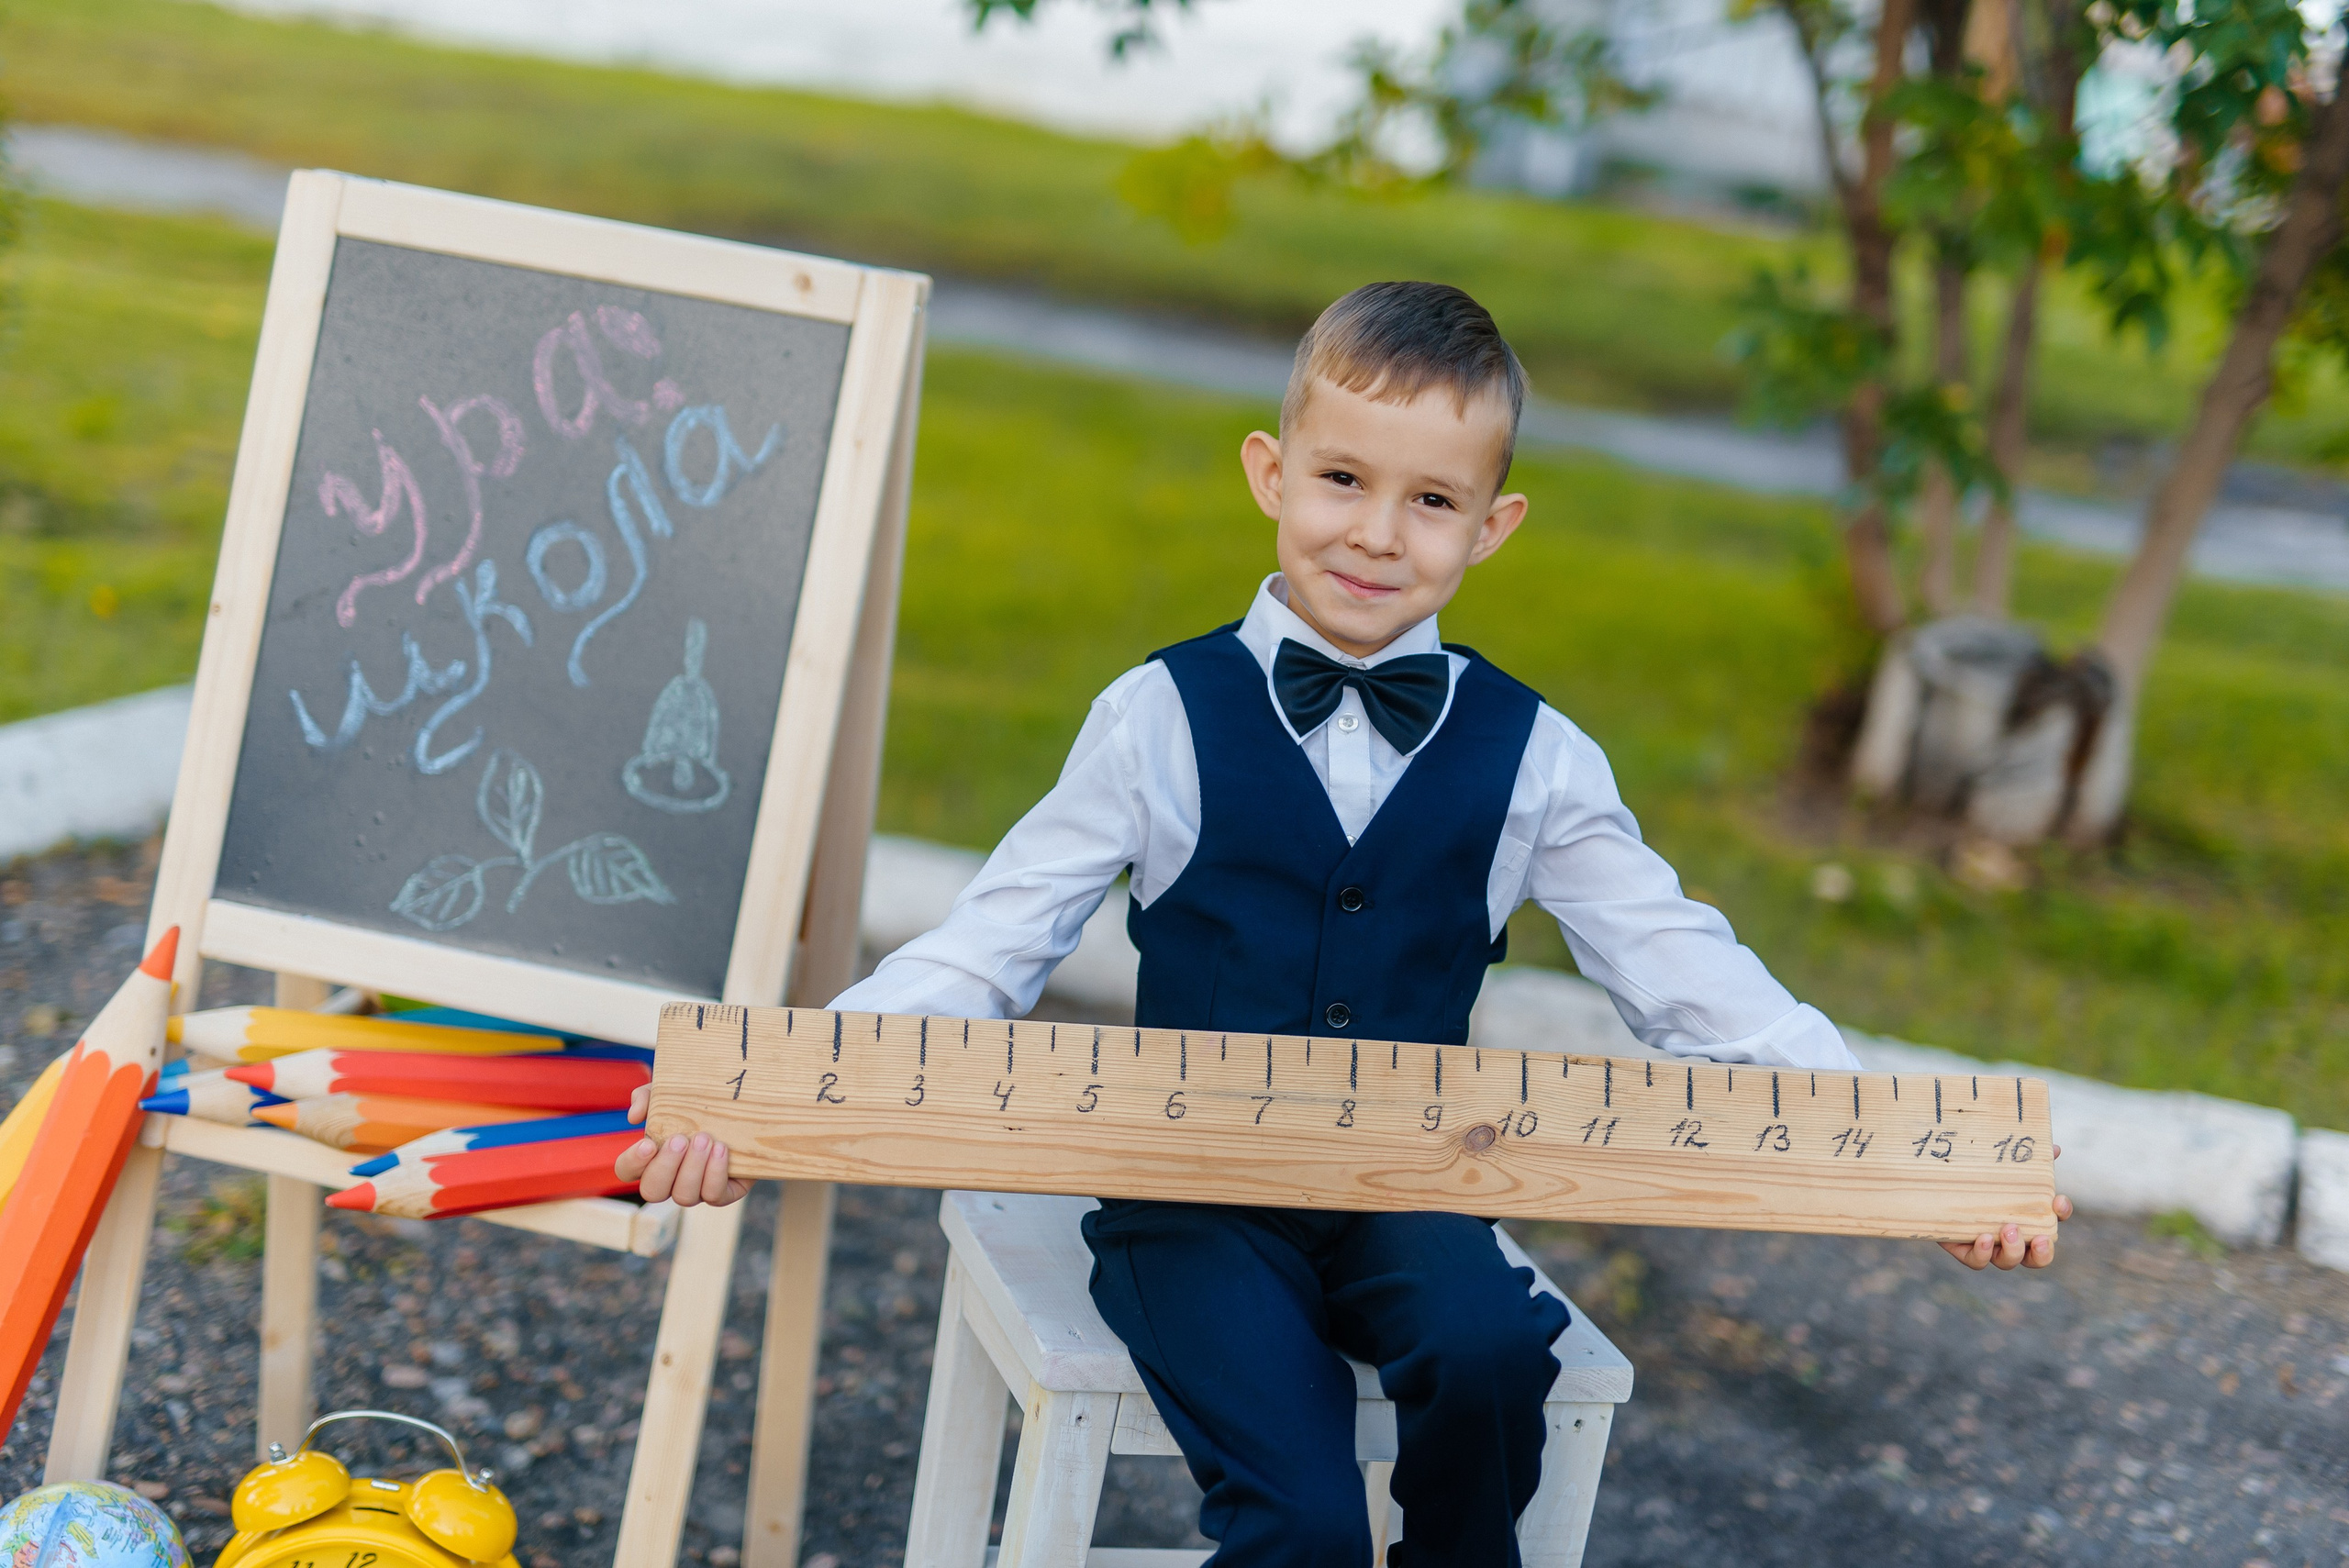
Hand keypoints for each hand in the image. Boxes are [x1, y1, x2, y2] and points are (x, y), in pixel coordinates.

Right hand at [615, 1082, 750, 1206]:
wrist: (742, 1109)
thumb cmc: (698, 1102)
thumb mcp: (670, 1092)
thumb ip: (647, 1097)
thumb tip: (634, 1117)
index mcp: (650, 1158)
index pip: (627, 1170)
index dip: (633, 1162)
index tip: (648, 1144)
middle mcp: (669, 1180)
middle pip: (652, 1192)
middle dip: (666, 1167)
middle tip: (680, 1139)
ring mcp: (695, 1190)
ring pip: (684, 1197)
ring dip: (693, 1168)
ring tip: (705, 1139)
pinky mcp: (722, 1192)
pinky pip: (714, 1196)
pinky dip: (715, 1174)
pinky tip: (721, 1149)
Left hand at [1941, 1144, 2070, 1269]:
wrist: (1934, 1186)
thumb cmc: (1976, 1176)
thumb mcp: (1998, 1166)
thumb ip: (2024, 1159)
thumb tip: (2051, 1148)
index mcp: (2026, 1217)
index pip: (2053, 1220)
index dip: (2061, 1213)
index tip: (2058, 1200)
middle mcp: (2011, 1238)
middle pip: (2037, 1257)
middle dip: (2043, 1251)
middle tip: (2039, 1237)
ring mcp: (1989, 1247)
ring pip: (2008, 1261)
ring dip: (2013, 1250)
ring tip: (2008, 1229)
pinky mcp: (1964, 1250)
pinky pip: (1977, 1261)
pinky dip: (1982, 1253)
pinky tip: (1983, 1238)